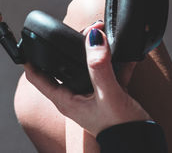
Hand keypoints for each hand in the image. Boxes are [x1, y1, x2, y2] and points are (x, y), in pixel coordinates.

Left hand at [23, 24, 150, 136]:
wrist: (142, 142)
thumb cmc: (120, 128)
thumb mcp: (108, 95)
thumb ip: (100, 67)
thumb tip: (94, 38)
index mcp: (66, 100)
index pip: (37, 77)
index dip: (30, 59)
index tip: (30, 40)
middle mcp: (74, 96)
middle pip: (62, 66)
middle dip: (70, 46)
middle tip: (84, 30)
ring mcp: (90, 94)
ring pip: (86, 66)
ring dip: (94, 50)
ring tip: (102, 32)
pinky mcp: (107, 93)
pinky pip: (108, 71)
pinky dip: (115, 60)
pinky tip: (125, 51)